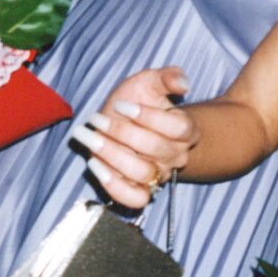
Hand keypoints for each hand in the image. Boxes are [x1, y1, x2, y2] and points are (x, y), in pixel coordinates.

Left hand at [70, 66, 196, 207]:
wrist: (126, 120)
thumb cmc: (140, 99)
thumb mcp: (151, 81)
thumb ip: (167, 77)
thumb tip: (183, 83)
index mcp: (186, 129)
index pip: (178, 128)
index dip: (149, 116)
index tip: (121, 105)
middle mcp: (176, 155)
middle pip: (156, 148)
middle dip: (122, 131)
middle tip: (97, 118)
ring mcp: (159, 175)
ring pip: (143, 172)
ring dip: (112, 154)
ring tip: (90, 138)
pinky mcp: (141, 191)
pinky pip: (135, 199)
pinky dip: (114, 185)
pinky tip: (95, 163)